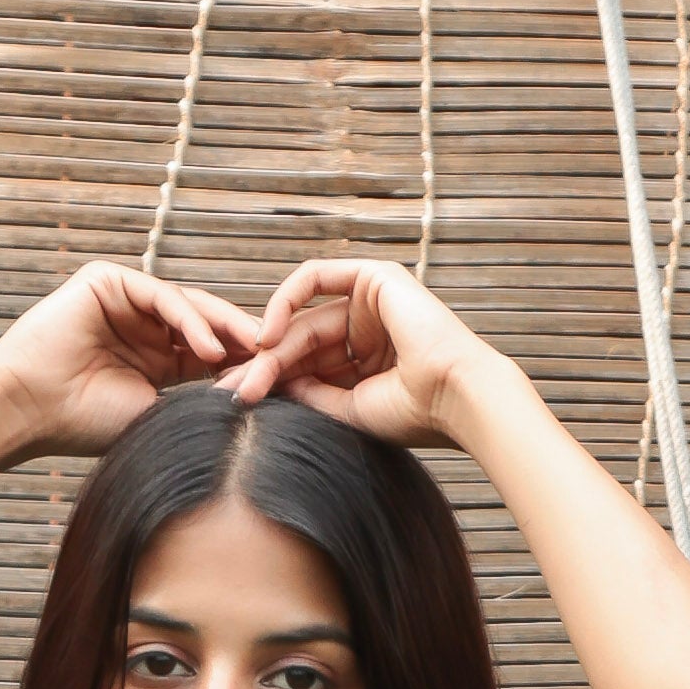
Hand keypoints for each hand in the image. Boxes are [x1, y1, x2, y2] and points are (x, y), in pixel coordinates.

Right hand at [0, 261, 265, 460]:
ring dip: (223, 329)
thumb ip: (197, 398)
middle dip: (243, 340)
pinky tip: (209, 349)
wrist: (28, 411)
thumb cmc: (82, 422)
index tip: (280, 382)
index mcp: (155, 359)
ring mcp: (125, 300)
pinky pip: (160, 295)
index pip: (210, 353)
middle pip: (205, 323)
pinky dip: (188, 320)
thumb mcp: (155, 412)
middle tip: (281, 358)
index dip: (243, 364)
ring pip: (188, 306)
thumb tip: (251, 396)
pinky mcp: (108, 282)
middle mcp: (143, 325)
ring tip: (252, 354)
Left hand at [222, 250, 498, 443]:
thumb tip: (261, 385)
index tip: (242, 402)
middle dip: (266, 366)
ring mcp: (372, 300)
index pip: (309, 365)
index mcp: (368, 361)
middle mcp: (369, 328)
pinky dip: (286, 299)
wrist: (454, 398)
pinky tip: (267, 336)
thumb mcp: (345, 409)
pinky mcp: (374, 276)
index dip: (275, 381)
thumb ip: (306, 392)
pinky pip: (316, 276)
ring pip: (305, 317)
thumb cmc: (412, 413)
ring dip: (272, 346)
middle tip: (235, 391)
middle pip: (301, 341)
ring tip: (250, 374)